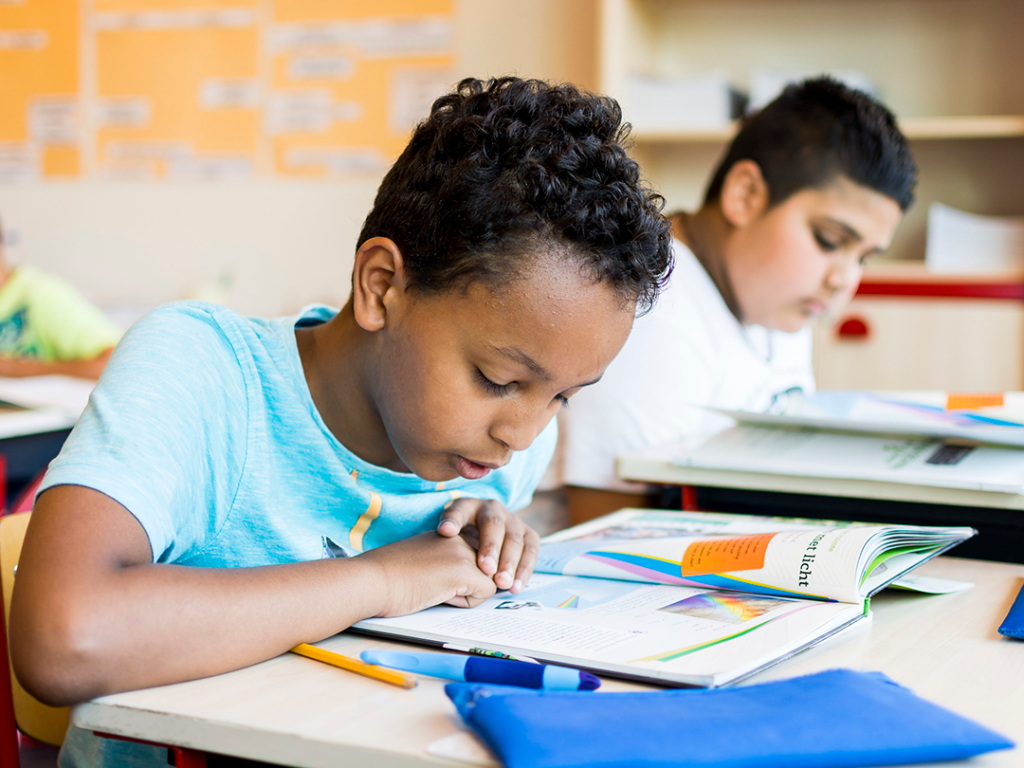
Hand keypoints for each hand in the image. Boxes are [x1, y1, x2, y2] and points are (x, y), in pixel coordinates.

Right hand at [359, 531, 496, 615]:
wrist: (368, 581)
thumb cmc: (385, 578)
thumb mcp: (421, 561)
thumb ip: (444, 561)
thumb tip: (464, 579)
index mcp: (445, 533)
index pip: (476, 553)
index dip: (462, 574)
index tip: (436, 579)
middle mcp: (457, 536)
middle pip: (486, 566)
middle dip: (470, 583)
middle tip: (435, 586)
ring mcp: (462, 551)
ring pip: (489, 578)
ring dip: (467, 592)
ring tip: (435, 589)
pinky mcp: (463, 570)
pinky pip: (486, 592)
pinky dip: (465, 602)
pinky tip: (439, 595)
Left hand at [436, 498, 538, 593]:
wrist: (483, 534)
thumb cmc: (462, 537)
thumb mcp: (450, 530)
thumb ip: (447, 531)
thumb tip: (445, 531)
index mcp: (470, 506)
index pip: (461, 511)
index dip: (454, 521)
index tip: (446, 532)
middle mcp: (495, 510)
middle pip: (494, 526)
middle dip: (491, 549)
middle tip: (486, 570)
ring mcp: (514, 521)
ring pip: (515, 540)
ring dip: (510, 564)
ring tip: (502, 584)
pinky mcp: (529, 535)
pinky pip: (530, 551)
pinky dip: (524, 570)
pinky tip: (516, 587)